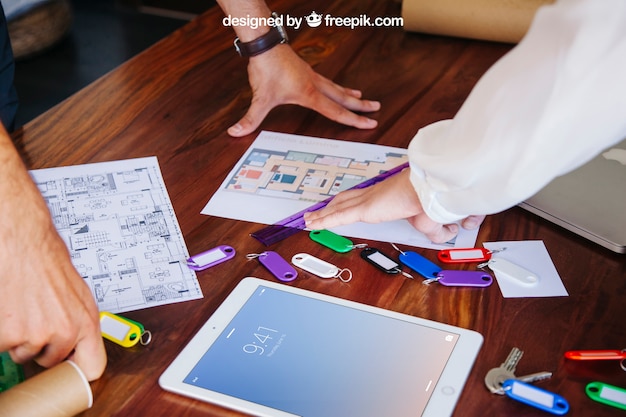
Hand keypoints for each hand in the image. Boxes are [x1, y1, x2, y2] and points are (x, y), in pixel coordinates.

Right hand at [0, 131, 105, 380]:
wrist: (20, 239)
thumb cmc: (46, 259)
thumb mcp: (75, 292)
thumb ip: (78, 320)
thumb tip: (79, 344)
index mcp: (86, 321)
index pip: (93, 367)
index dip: (79, 372)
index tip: (71, 373)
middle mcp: (64, 332)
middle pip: (51, 360)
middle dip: (42, 344)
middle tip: (37, 315)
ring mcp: (34, 335)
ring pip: (24, 351)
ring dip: (20, 334)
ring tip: (23, 303)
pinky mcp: (8, 334)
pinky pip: (3, 345)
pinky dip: (3, 329)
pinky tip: (9, 305)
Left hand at [227, 44, 380, 136]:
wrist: (265, 43)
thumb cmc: (266, 68)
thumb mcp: (259, 97)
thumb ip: (250, 118)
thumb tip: (235, 132)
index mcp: (309, 94)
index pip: (336, 111)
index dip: (354, 120)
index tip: (370, 123)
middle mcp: (314, 84)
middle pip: (343, 97)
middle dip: (360, 106)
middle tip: (377, 109)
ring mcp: (311, 76)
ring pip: (336, 87)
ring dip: (350, 94)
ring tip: (362, 98)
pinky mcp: (305, 70)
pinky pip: (326, 81)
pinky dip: (336, 86)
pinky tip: (335, 87)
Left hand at [304, 170, 484, 242]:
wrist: (433, 189)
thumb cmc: (436, 197)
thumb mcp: (437, 218)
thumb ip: (438, 226)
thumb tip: (449, 231)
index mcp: (389, 194)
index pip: (365, 197)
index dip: (352, 200)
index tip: (344, 203)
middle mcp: (375, 194)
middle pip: (347, 199)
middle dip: (332, 205)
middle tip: (318, 209)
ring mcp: (368, 200)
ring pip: (338, 206)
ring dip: (323, 213)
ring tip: (309, 218)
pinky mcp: (364, 209)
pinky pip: (338, 216)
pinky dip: (324, 220)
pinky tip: (312, 224)